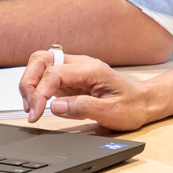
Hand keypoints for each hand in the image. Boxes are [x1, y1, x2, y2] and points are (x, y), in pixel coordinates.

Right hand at [17, 49, 168, 130]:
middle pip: (41, 59)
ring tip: (30, 108)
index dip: (40, 93)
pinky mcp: (68, 80)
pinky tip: (36, 105)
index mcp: (91, 69)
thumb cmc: (131, 105)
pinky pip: (44, 77)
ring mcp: (72, 71)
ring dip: (29, 84)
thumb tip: (55, 106)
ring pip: (39, 65)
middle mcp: (79, 65)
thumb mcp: (112, 111)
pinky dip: (35, 89)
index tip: (36, 113)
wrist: (143, 102)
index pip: (54, 73)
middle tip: (29, 108)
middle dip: (28, 82)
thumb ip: (83, 107)